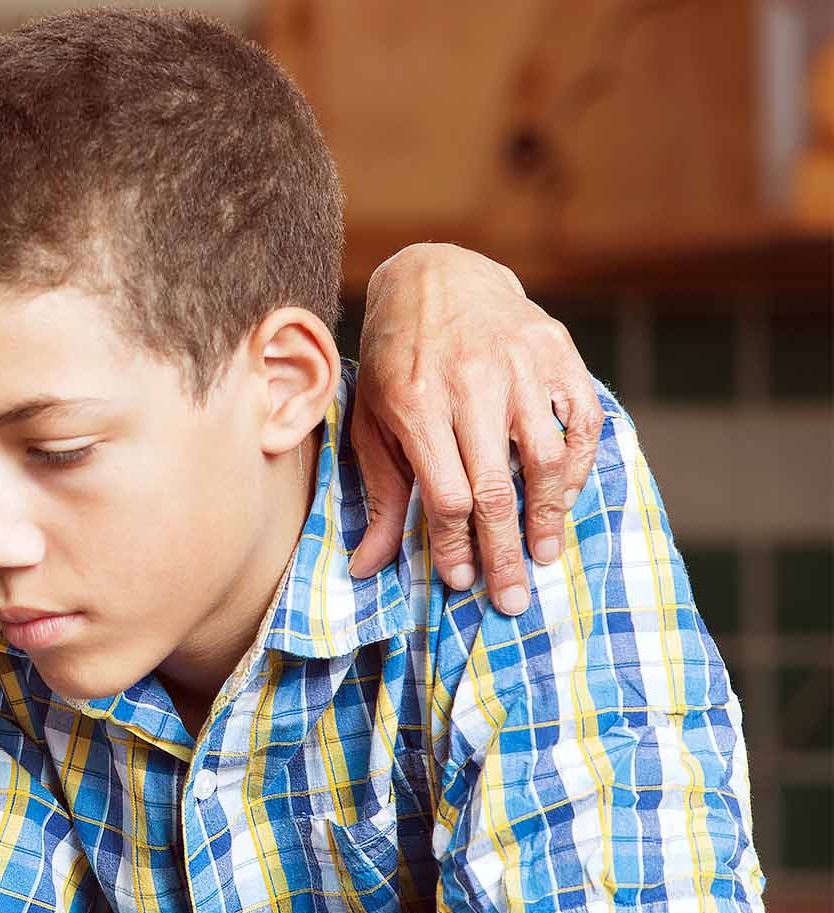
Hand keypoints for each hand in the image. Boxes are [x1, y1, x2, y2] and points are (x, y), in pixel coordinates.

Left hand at [348, 243, 601, 615]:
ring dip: (550, 517)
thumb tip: (368, 568)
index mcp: (416, 403)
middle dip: (504, 553)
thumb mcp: (373, 420)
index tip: (459, 581)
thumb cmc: (396, 360)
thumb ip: (380, 493)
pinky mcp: (557, 349)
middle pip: (496, 489)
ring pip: (547, 460)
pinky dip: (579, 466)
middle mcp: (470, 383)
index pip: (446, 495)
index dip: (455, 546)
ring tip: (545, 555)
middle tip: (513, 600)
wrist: (436, 276)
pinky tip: (564, 498)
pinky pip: (582, 421)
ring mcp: (520, 363)